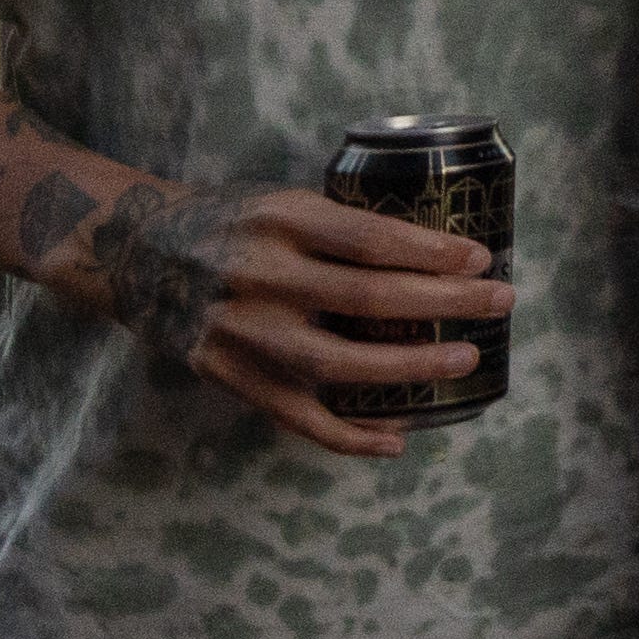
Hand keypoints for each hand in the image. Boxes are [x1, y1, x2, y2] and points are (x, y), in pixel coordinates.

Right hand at [82, 182, 508, 456]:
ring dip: (411, 368)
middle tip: (500, 302)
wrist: (138, 253)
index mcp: (281, 220)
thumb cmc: (235, 223)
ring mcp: (244, 332)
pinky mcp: (229, 374)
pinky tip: (398, 439)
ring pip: (339, 364)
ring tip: (466, 362)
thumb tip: (439, 251)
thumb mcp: (283, 199)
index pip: (370, 239)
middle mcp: (261, 276)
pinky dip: (350, 435)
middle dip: (445, 303)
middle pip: (369, 298)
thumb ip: (342, 226)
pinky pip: (297, 416)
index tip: (481, 258)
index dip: (432, 252)